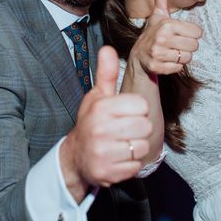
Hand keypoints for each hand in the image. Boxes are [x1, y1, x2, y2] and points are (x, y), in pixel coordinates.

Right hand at [61, 46, 152, 201]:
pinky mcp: (107, 173)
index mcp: (101, 107)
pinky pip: (136, 166)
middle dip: (139, 129)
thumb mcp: (97, 97)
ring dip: (135, 148)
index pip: (141, 106)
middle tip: (124, 131)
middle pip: (145, 126)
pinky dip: (130, 164)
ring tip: (121, 144)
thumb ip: (106, 73)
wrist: (75, 157)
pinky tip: (118, 158)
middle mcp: (100, 129)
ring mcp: (103, 153)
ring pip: (142, 147)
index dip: (137, 110)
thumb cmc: (91, 122)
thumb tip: (108, 48)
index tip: (125, 114)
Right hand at [129, 0, 202, 75]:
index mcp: (167, 25)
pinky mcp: (157, 67)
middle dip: (188, 46)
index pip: (197, 32)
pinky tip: (168, 60)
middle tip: (177, 44)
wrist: (139, 55)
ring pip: (188, 58)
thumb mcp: (158, 14)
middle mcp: (162, 39)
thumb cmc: (153, 32)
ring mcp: (158, 54)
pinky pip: (179, 68)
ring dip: (183, 56)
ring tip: (172, 52)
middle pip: (194, 46)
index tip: (181, 34)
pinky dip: (176, 66)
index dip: (191, 34)